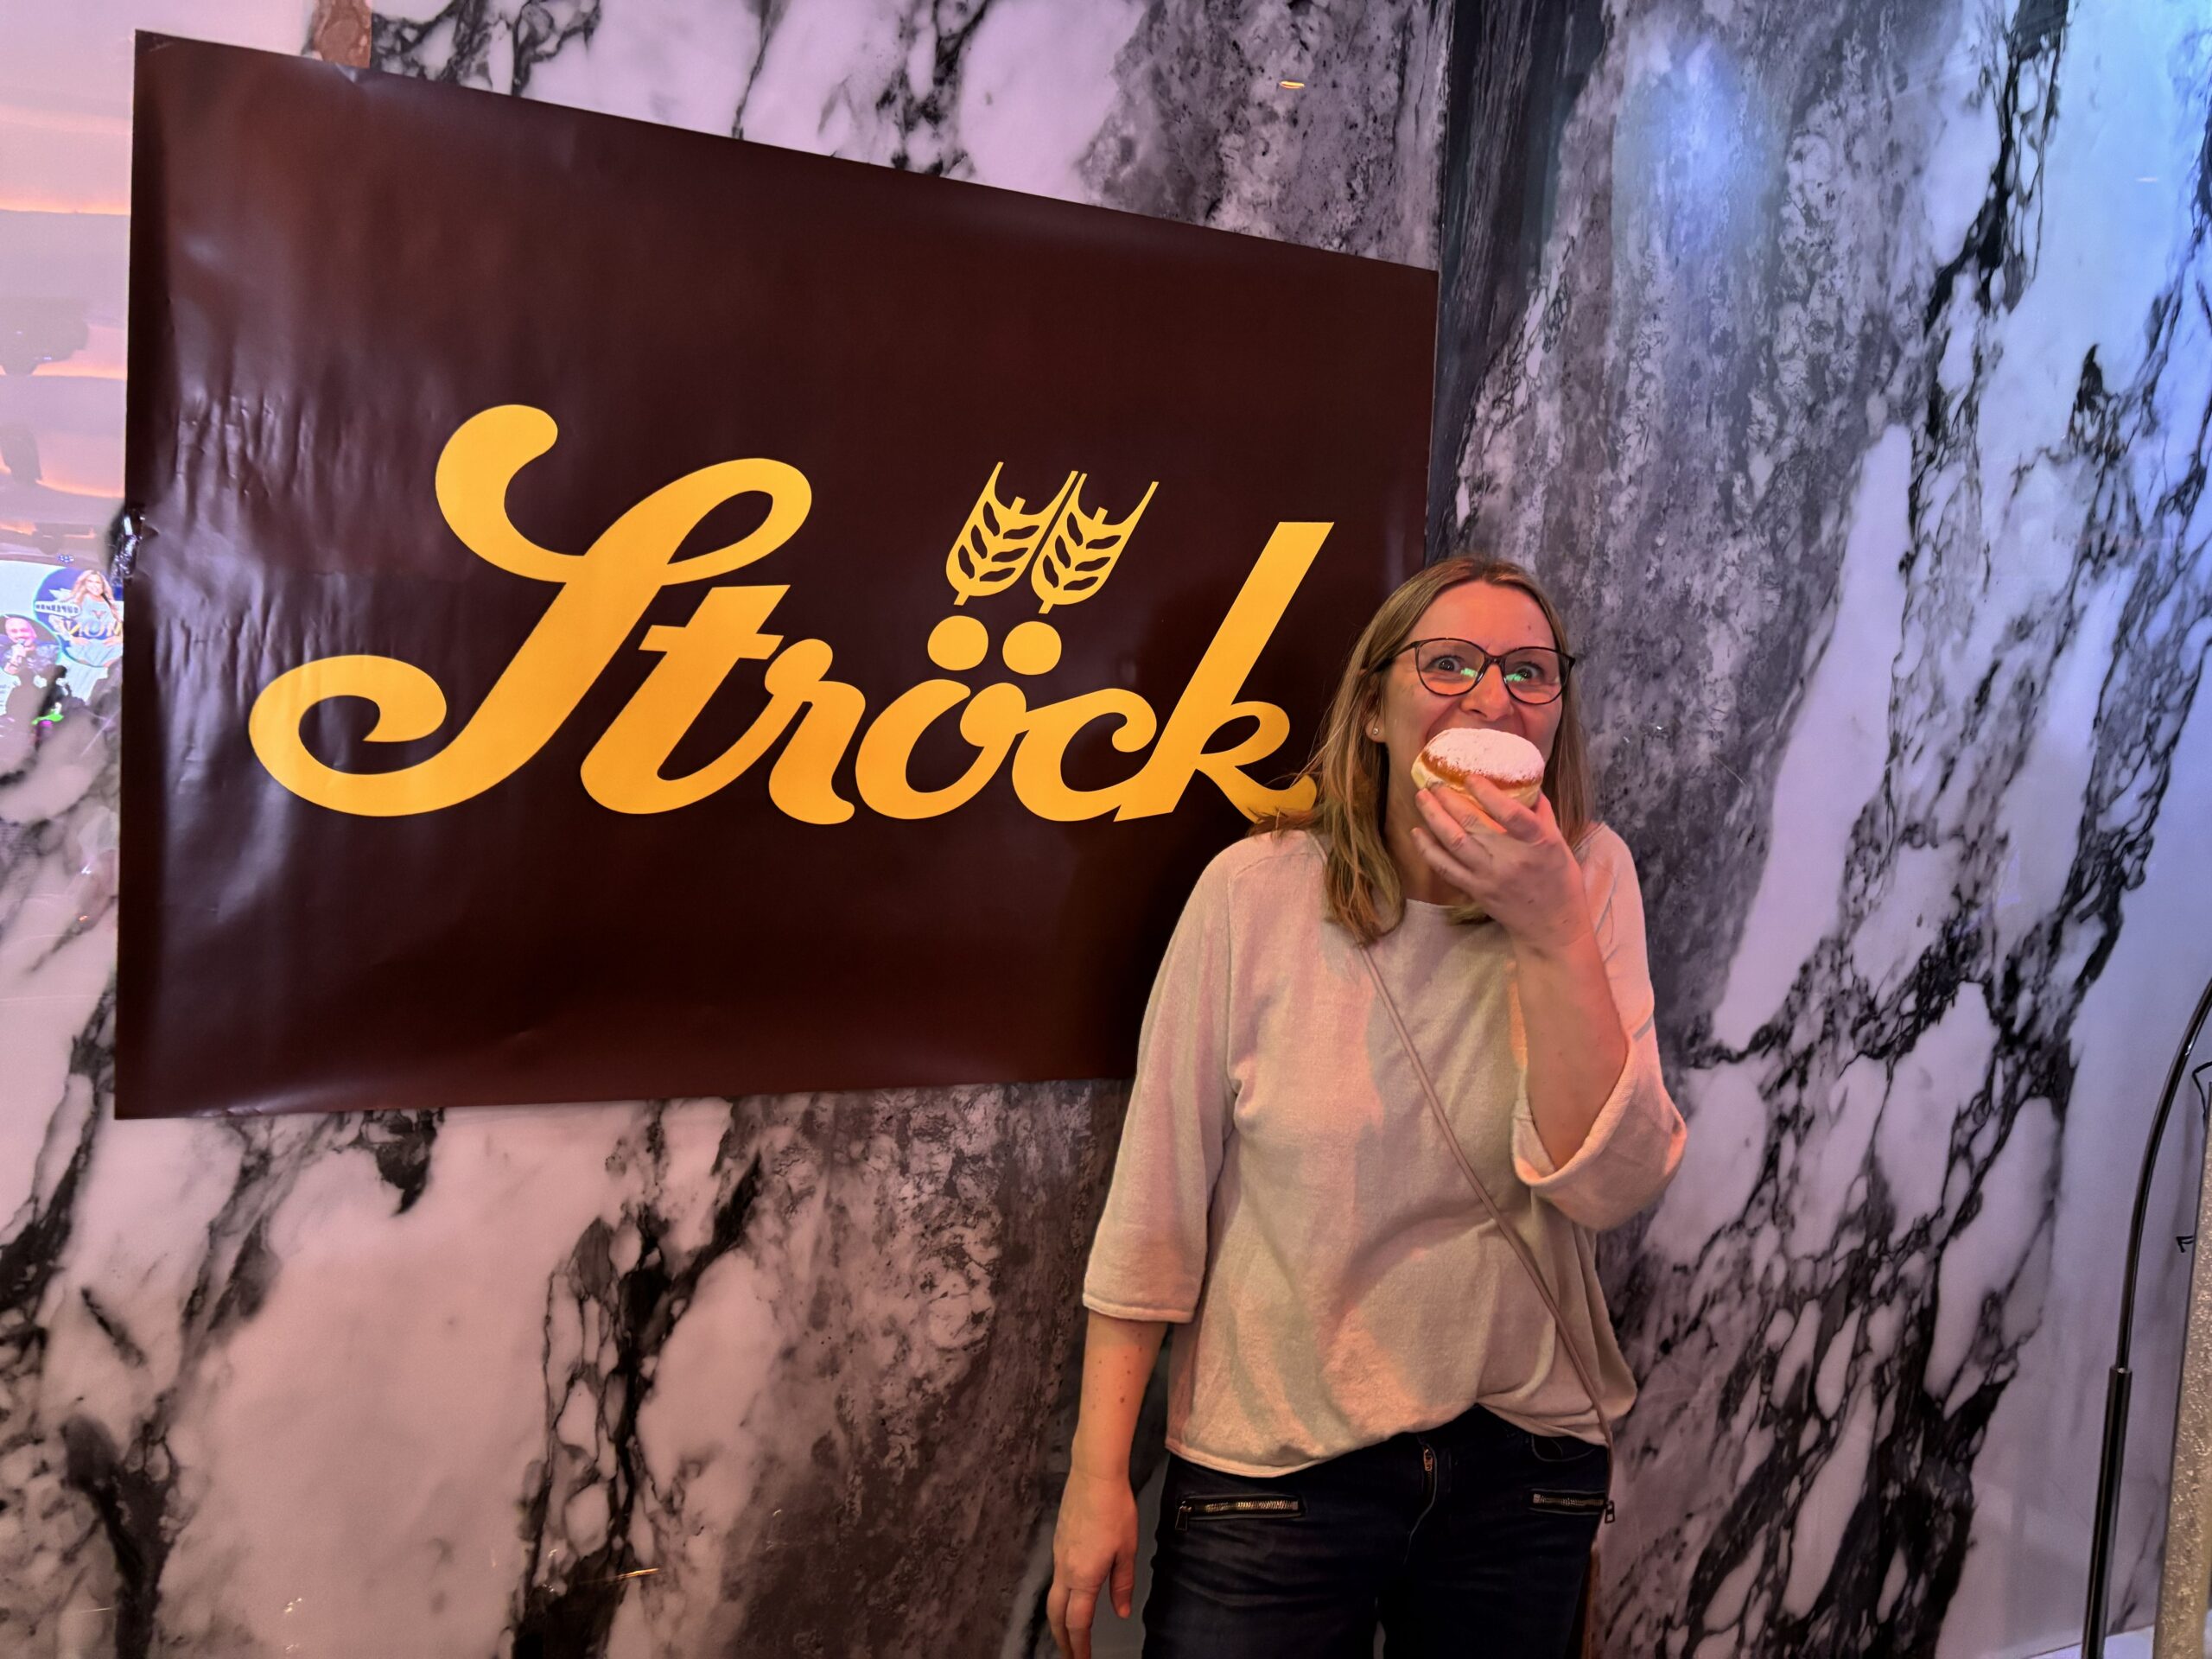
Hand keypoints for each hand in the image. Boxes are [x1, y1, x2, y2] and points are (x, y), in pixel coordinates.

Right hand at [1047, 1465, 1139, 1657]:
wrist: (1094, 1474)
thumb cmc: (1115, 1510)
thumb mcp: (1127, 1550)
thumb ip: (1122, 1584)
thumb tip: (1120, 1611)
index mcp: (1083, 1576)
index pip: (1077, 1622)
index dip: (1079, 1646)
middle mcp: (1065, 1569)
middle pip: (1056, 1614)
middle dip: (1062, 1638)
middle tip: (1071, 1654)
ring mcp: (1058, 1555)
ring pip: (1053, 1596)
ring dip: (1059, 1618)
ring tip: (1069, 1631)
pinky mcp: (1058, 1541)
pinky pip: (1056, 1577)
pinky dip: (1060, 1596)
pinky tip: (1072, 1595)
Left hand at [1411, 776, 1589, 952]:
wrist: (1551, 926)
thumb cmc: (1559, 881)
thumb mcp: (1559, 843)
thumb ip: (1541, 813)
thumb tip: (1525, 783)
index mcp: (1537, 843)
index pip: (1510, 813)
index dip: (1487, 793)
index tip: (1470, 776)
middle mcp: (1511, 859)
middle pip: (1472, 825)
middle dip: (1448, 799)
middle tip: (1434, 782)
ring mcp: (1490, 877)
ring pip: (1454, 842)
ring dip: (1433, 817)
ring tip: (1422, 798)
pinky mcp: (1476, 890)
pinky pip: (1445, 868)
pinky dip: (1428, 849)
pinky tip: (1417, 832)